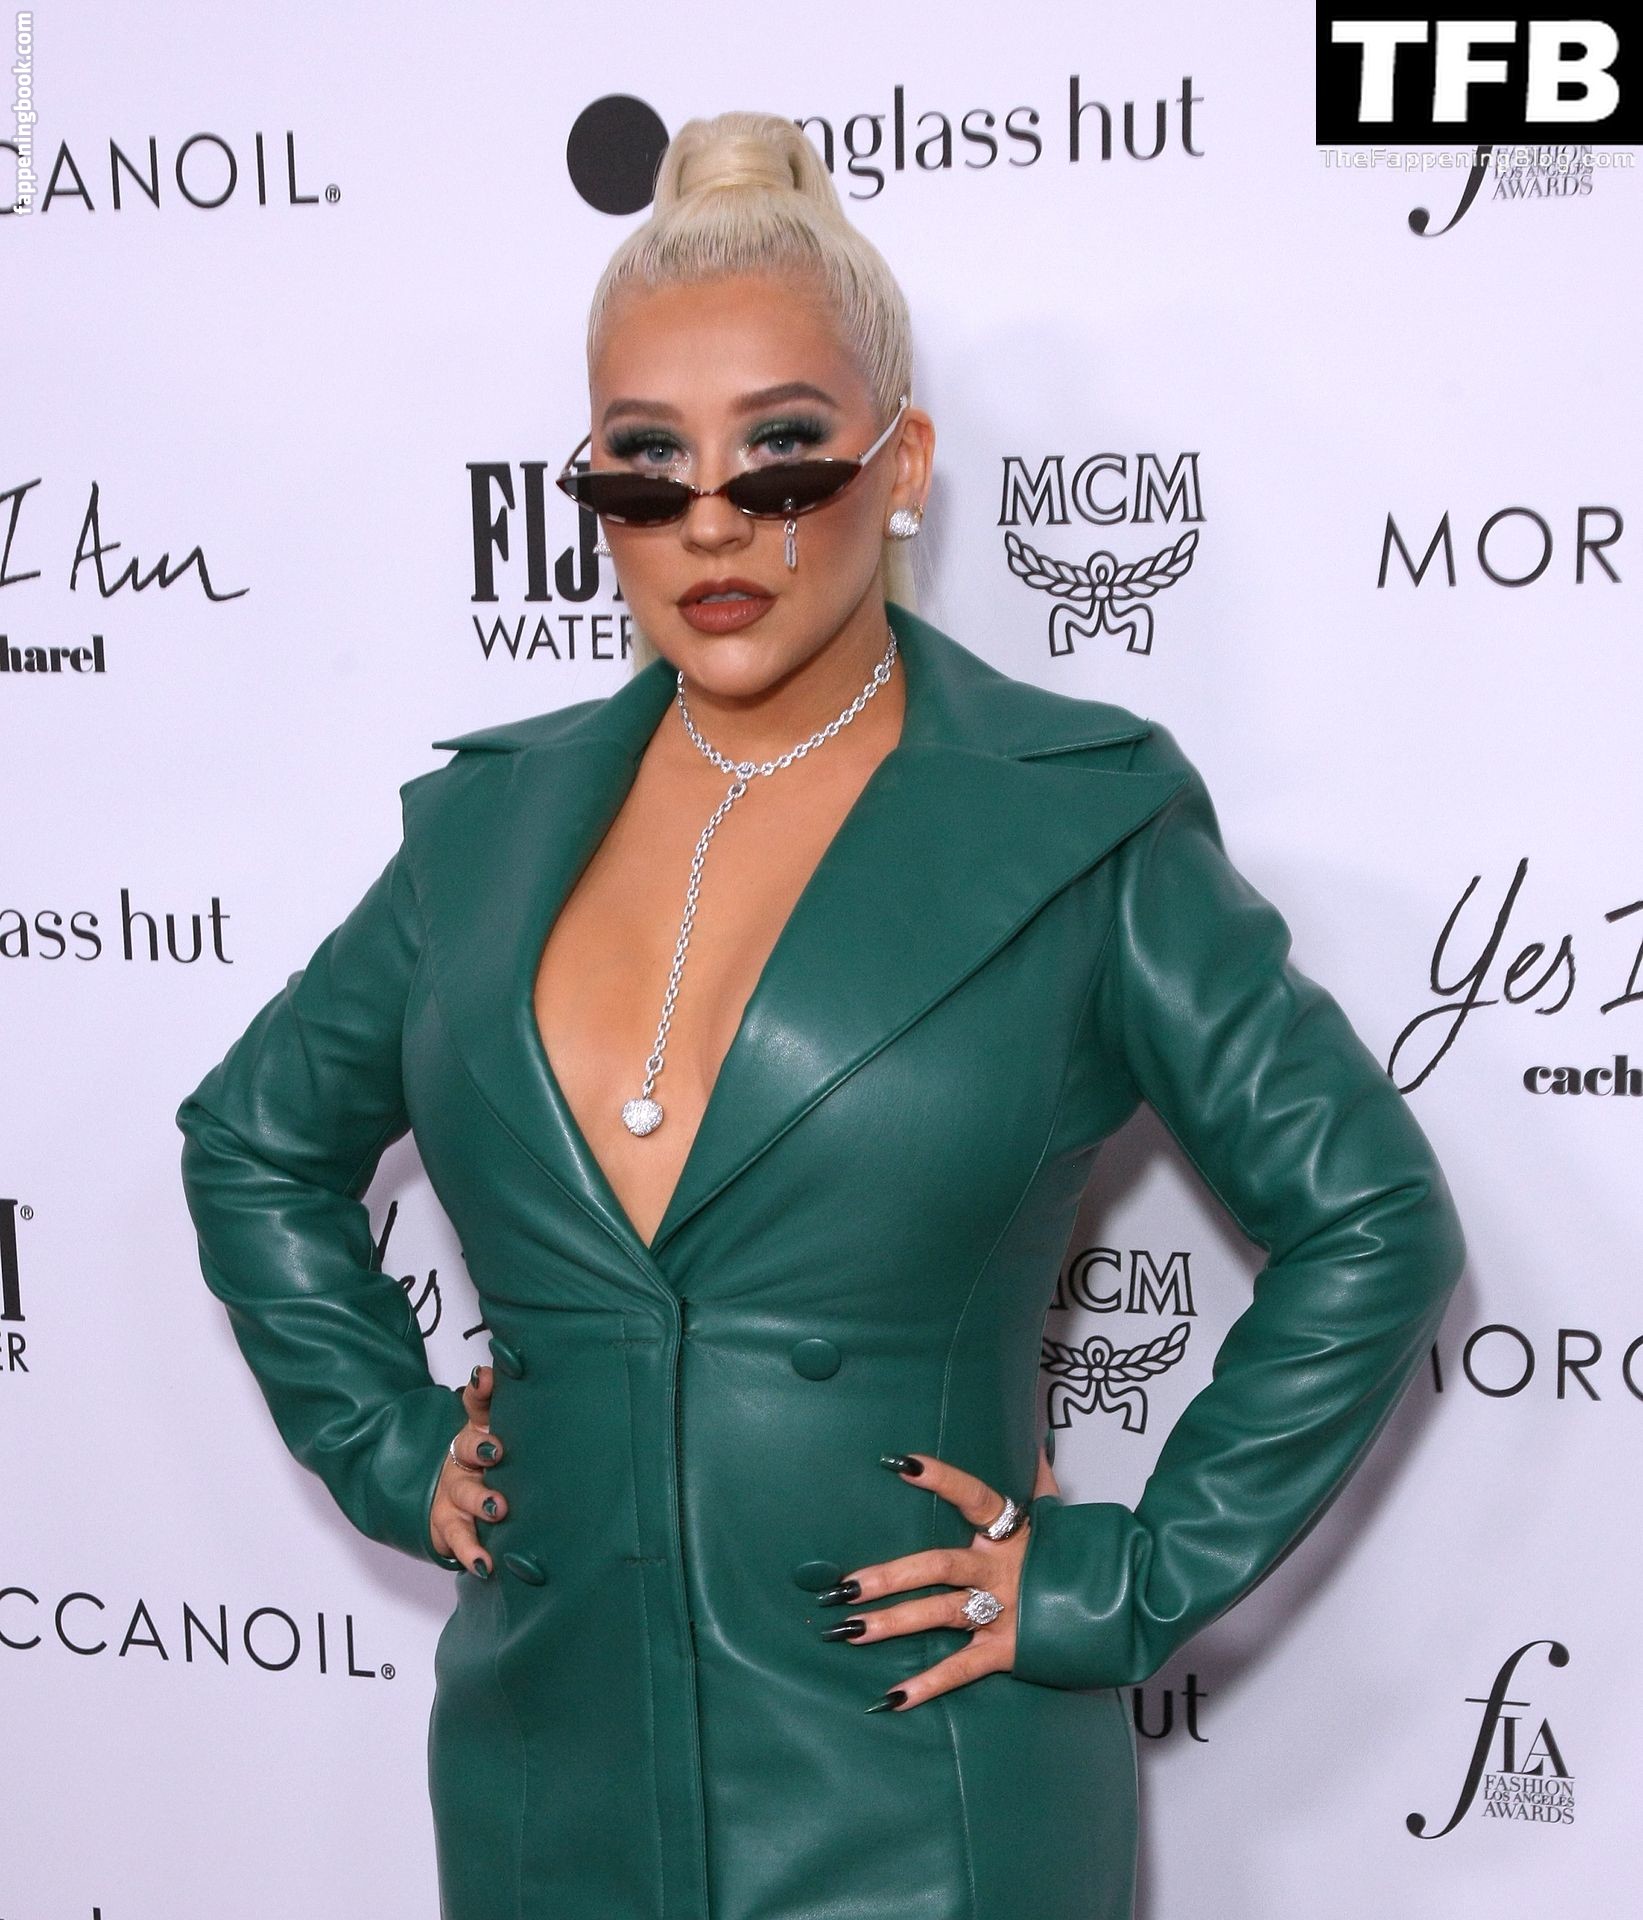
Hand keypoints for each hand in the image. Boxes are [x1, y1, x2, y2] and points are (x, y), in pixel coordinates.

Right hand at [429, 1364, 508, 1573]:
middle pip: (466, 1449)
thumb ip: (493, 1402)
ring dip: (480, 1502)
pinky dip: (471, 1552)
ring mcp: (453, 1494)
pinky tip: (484, 1564)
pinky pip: (459, 1540)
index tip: (487, 1380)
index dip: (481, 1393)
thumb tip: (492, 1371)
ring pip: (463, 1496)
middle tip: (498, 1453)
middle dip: (480, 1450)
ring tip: (498, 1509)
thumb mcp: (490, 1429)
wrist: (441, 1496)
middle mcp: (461, 1460)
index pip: (475, 1405)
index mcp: (476, 1431)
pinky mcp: (448, 1526)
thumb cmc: (482, 1462)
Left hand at [820, 1441, 1062, 1710]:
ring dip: (893, 1623)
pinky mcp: (1010, 1650)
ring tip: (850, 1631)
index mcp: (1012, 1531)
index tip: (900, 1463)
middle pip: (939, 1565)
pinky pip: (963, 1668)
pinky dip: (928, 1685)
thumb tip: (1031, 1438)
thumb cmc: (1085, 1556)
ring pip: (940, 1614)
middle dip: (890, 1575)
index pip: (973, 1495)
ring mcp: (1006, 1611)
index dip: (941, 1478)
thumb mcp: (1062, 1513)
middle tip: (844, 1587)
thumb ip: (1038, 1479)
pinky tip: (892, 1697)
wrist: (1129, 1605)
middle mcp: (1003, 1569)